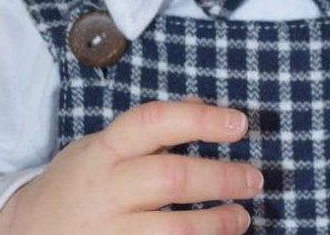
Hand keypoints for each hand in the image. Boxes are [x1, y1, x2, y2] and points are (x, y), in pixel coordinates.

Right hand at [0, 99, 260, 233]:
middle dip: (221, 179)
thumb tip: (205, 106)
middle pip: (171, 179)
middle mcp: (104, 192)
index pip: (154, 122)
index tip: (241, 123)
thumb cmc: (76, 186)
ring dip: (216, 225)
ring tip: (241, 217)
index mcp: (104, 152)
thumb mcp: (102, 148)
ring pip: (172, 233)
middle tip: (254, 179)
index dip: (201, 119)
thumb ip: (149, 132)